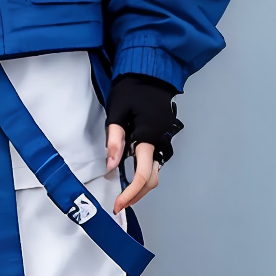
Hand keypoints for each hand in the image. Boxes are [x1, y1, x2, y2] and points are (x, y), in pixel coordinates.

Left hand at [105, 73, 180, 214]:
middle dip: (136, 194)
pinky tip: (130, 172)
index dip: (130, 193)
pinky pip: (155, 160)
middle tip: (119, 202)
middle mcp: (161, 140)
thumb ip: (115, 140)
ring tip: (123, 191)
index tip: (119, 204)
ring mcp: (164, 138)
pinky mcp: (162, 135)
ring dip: (141, 185)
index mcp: (149, 135)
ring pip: (156, 171)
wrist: (150, 72)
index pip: (142, 175)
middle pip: (152, 179)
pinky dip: (144, 171)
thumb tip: (111, 166)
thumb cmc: (132, 88)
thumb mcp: (117, 112)